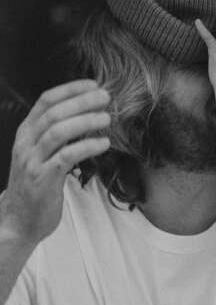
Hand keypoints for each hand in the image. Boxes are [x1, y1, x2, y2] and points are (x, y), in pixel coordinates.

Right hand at [0, 80, 109, 244]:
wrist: (19, 220)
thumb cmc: (36, 186)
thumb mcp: (41, 155)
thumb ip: (55, 137)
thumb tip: (84, 117)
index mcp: (25, 133)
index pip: (45, 101)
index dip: (70, 90)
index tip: (93, 85)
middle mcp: (26, 143)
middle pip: (53, 113)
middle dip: (81, 101)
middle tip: (105, 97)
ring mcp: (32, 161)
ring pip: (57, 131)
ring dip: (85, 121)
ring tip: (107, 118)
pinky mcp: (43, 179)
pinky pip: (65, 156)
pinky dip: (86, 147)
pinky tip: (103, 144)